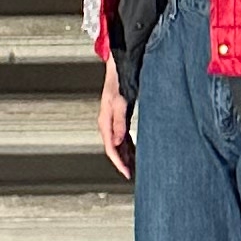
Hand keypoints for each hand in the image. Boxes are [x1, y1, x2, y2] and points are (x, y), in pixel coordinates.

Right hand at [96, 55, 132, 180]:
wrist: (119, 67)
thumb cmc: (118, 81)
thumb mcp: (120, 102)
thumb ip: (120, 122)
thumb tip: (117, 142)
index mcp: (105, 120)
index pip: (110, 147)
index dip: (118, 162)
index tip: (126, 173)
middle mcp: (107, 122)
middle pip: (113, 148)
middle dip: (122, 162)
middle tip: (132, 174)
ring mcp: (112, 120)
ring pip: (118, 143)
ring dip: (126, 155)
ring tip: (135, 166)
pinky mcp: (118, 117)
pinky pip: (122, 136)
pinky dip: (128, 145)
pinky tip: (135, 151)